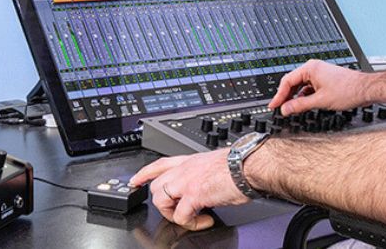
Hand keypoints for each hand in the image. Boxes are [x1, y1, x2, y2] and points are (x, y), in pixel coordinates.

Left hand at [129, 149, 249, 230]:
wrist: (249, 166)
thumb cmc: (240, 165)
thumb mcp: (214, 166)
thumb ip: (203, 175)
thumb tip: (205, 188)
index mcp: (190, 161)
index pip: (160, 164)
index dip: (145, 173)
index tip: (135, 181)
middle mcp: (184, 169)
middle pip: (156, 186)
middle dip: (163, 203)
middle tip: (175, 212)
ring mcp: (186, 181)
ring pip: (160, 200)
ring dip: (173, 214)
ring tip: (191, 218)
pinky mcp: (193, 194)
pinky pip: (180, 215)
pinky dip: (191, 223)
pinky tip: (204, 221)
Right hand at [267, 59, 367, 114]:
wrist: (365, 89)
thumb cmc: (348, 90)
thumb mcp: (320, 101)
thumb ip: (300, 105)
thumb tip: (286, 109)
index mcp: (310, 68)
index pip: (287, 81)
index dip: (279, 95)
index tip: (274, 105)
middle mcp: (313, 68)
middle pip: (292, 82)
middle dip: (286, 96)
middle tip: (280, 108)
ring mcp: (319, 73)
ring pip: (300, 85)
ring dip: (295, 97)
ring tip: (291, 108)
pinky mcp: (324, 79)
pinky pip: (309, 87)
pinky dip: (304, 96)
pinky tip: (304, 104)